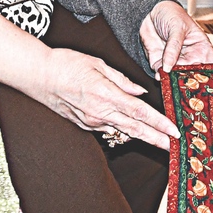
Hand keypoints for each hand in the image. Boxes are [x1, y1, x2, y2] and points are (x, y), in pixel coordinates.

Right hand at [0, 15, 178, 149]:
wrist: (38, 75)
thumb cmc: (66, 64)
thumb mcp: (98, 64)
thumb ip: (122, 81)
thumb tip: (140, 93)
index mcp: (106, 95)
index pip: (140, 113)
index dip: (159, 124)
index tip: (174, 132)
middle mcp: (100, 112)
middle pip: (135, 130)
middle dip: (157, 140)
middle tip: (174, 149)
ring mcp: (91, 121)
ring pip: (122, 132)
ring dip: (141, 137)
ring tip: (159, 142)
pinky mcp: (84, 124)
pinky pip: (107, 128)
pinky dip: (121, 130)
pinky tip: (132, 130)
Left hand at [140, 0, 212, 75]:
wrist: (149, 12)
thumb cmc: (170, 14)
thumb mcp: (177, 27)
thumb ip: (174, 46)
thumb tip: (170, 66)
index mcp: (202, 47)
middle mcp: (190, 57)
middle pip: (196, 74)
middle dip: (193, 81)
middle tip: (189, 83)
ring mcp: (175, 62)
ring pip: (178, 76)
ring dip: (175, 80)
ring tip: (173, 79)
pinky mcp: (160, 64)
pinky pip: (161, 74)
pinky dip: (161, 76)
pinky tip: (160, 76)